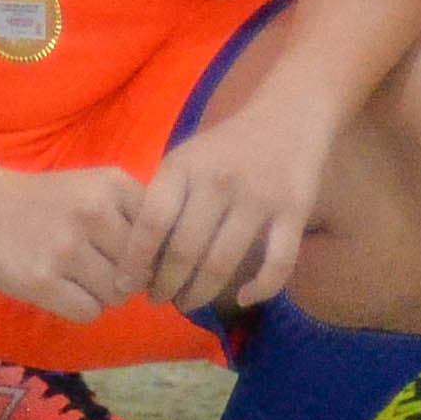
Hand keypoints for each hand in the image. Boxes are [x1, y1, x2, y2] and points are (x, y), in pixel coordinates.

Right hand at [0, 161, 149, 324]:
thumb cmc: (44, 201)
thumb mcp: (93, 188)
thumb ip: (133, 218)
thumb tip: (165, 272)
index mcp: (112, 184)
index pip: (158, 237)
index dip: (143, 252)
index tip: (119, 249)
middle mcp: (93, 212)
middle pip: (140, 271)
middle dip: (123, 277)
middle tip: (93, 266)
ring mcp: (66, 248)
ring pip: (117, 295)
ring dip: (101, 295)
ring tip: (73, 276)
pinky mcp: (42, 281)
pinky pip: (89, 313)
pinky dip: (78, 307)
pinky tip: (58, 288)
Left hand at [136, 99, 328, 317]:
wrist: (288, 115)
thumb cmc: (225, 146)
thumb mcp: (185, 160)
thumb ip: (164, 199)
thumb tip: (137, 258)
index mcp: (184, 167)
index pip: (152, 222)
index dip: (136, 261)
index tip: (126, 285)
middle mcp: (218, 182)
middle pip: (184, 250)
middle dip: (166, 284)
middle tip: (157, 299)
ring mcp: (258, 198)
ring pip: (223, 263)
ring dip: (201, 293)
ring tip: (187, 304)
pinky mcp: (294, 212)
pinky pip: (277, 264)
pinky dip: (260, 289)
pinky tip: (243, 298)